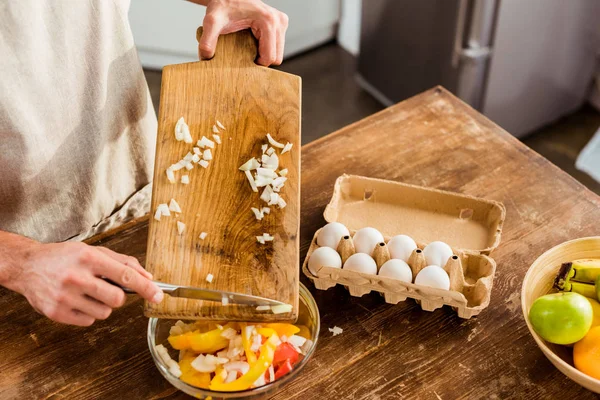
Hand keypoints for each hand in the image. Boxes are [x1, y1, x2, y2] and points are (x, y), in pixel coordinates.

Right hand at [12, 242, 162, 326]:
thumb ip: (123, 262)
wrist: (28, 266)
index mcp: (89, 258)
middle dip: (118, 297)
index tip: (158, 296)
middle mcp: (77, 277)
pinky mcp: (57, 313)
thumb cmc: (65, 257)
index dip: (146, 288)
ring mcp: (65, 297)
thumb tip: (147, 277)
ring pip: (104, 313)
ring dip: (102, 305)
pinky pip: (88, 321)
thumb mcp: (93, 251)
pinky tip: (77, 301)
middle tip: (107, 289)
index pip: (126, 276)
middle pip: (117, 299)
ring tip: (88, 293)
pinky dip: (88, 313)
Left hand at [198, 0, 288, 65]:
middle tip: (245, 55)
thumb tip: (206, 56)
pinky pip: (276, 47)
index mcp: (269, 21)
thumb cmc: (223, 4)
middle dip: (261, 61)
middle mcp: (279, 21)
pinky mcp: (280, 24)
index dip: (256, 64)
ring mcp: (281, 22)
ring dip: (263, 55)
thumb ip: (208, 39)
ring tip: (249, 48)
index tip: (241, 60)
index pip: (270, 57)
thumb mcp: (212, 21)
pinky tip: (253, 43)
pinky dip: (265, 49)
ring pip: (277, 54)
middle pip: (276, 57)